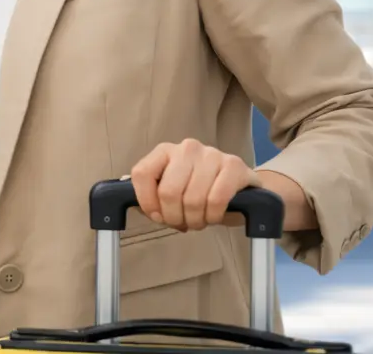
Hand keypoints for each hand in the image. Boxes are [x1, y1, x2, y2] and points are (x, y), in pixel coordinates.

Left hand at [129, 138, 260, 231]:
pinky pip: (216, 200)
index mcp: (165, 151)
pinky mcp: (234, 166)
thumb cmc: (200, 189)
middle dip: (174, 217)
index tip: (157, 216)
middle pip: (168, 192)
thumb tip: (132, 203)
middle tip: (182, 223)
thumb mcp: (171, 188)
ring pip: (192, 199)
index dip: (146, 202)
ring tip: (199, 220)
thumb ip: (150, 193)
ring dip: (195, 220)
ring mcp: (212, 154)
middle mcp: (187, 148)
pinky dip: (213, 216)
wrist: (240, 187)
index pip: (141, 174)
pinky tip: (213, 217)